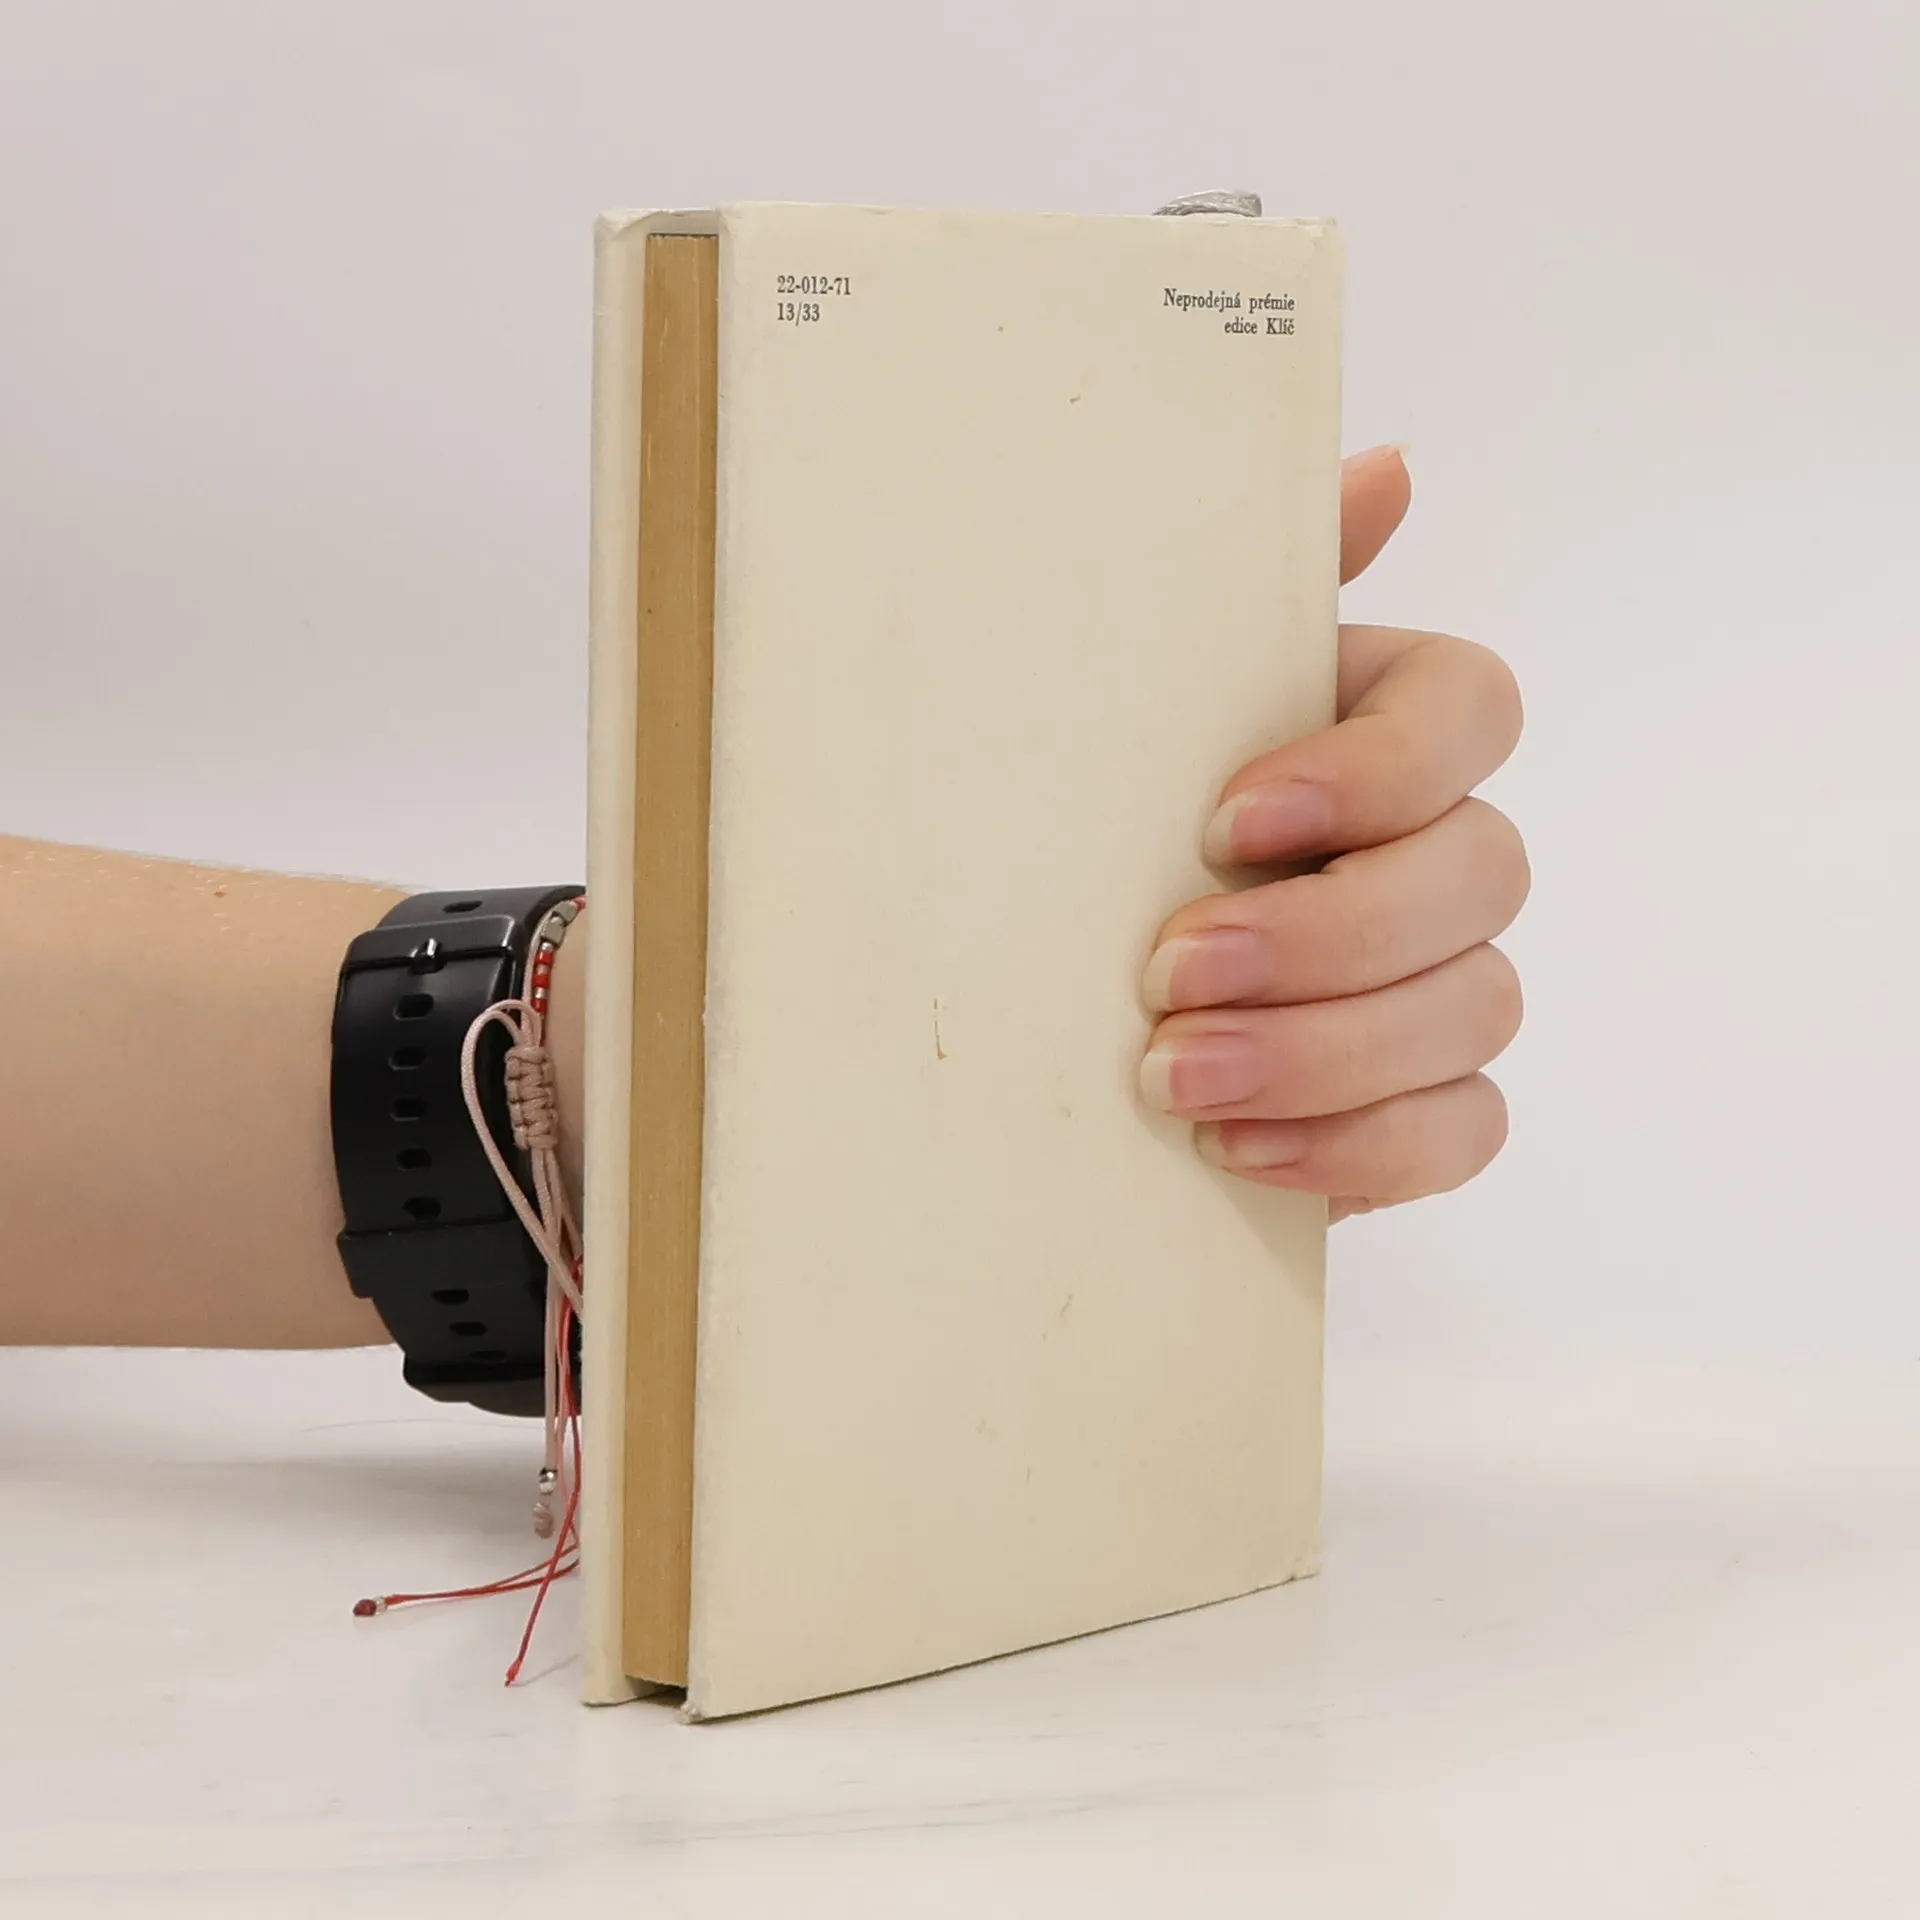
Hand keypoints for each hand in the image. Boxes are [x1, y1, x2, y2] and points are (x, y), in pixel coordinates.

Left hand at [1137, 446, 1526, 1220]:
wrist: (1047, 974)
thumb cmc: (1101, 813)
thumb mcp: (1138, 694)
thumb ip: (1249, 591)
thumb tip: (1388, 469)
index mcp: (1381, 728)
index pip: (1468, 712)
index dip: (1372, 770)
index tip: (1225, 820)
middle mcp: (1436, 846)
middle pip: (1482, 874)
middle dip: (1327, 936)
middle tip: (1169, 976)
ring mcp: (1443, 979)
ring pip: (1476, 1009)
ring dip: (1325, 1053)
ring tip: (1175, 1081)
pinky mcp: (1421, 1098)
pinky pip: (1462, 1129)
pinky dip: (1360, 1148)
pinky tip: (1238, 1150)